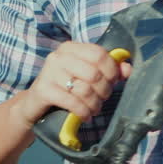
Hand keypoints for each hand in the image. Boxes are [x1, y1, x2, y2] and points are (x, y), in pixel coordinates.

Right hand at [14, 42, 132, 126]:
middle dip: (104, 90)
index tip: (114, 82)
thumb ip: (109, 70)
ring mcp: (49, 72)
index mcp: (71, 48)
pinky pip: (72, 101)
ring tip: (94, 109)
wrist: (34, 104)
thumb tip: (128, 68)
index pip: (99, 54)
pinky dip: (83, 111)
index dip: (111, 70)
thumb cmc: (65, 87)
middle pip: (94, 73)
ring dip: (94, 103)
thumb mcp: (86, 76)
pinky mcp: (43, 90)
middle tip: (103, 98)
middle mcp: (59, 56)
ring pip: (84, 89)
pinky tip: (85, 115)